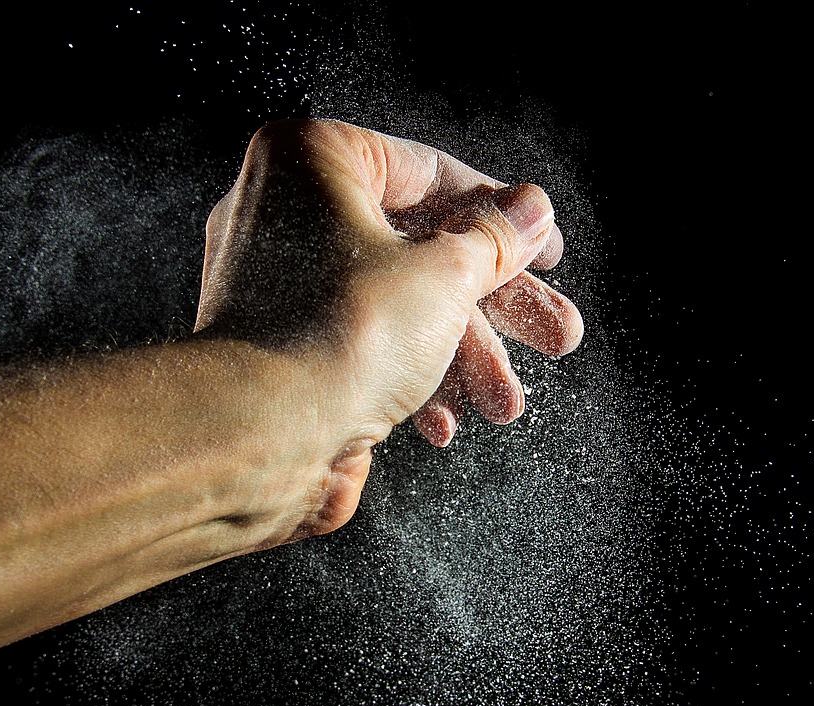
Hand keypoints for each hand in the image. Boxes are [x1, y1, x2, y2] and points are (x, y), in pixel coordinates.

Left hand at [194, 119, 582, 532]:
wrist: (258, 439)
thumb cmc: (342, 334)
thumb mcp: (444, 274)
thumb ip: (494, 240)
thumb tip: (530, 211)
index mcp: (310, 158)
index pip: (428, 172)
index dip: (502, 215)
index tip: (545, 250)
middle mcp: (283, 212)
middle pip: (418, 249)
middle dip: (495, 307)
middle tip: (556, 335)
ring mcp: (276, 285)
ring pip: (393, 306)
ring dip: (461, 358)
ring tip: (507, 404)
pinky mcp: (278, 348)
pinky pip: (358, 346)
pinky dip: (405, 379)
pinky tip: (443, 423)